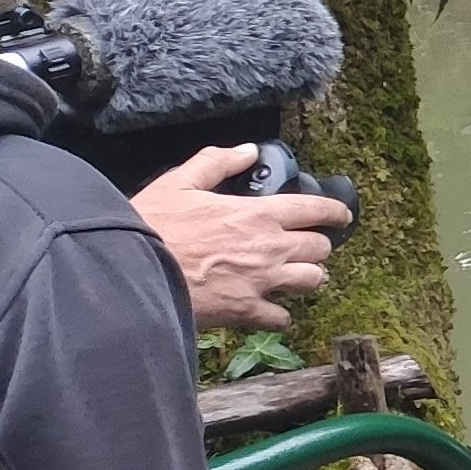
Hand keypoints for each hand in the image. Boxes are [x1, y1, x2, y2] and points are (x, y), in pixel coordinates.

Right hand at [133, 146, 347, 331]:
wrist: (128, 272)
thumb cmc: (152, 225)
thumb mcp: (179, 182)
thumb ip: (216, 162)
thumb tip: (248, 152)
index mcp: (258, 214)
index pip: (315, 211)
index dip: (335, 212)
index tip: (342, 216)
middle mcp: (270, 248)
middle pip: (321, 248)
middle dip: (317, 246)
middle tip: (306, 246)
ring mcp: (262, 281)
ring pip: (312, 281)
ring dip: (306, 277)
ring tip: (294, 276)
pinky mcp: (246, 311)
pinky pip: (281, 318)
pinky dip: (279, 315)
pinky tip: (270, 310)